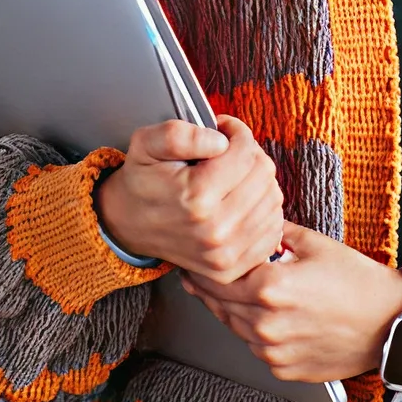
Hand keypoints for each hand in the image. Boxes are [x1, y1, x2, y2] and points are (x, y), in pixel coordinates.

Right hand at [95, 115, 283, 283]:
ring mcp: (225, 254)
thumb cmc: (143, 181)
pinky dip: (263, 211)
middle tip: (229, 154)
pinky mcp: (232, 269)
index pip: (245, 152)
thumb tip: (220, 140)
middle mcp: (215, 230)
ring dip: (259, 181)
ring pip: (274, 199)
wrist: (128, 225)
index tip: (223, 131)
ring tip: (233, 177)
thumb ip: (179, 134)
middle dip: (250, 156)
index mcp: (196, 197)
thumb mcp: (147, 144)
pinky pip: (273, 229)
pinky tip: (242, 202)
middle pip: (264, 175)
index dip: (237, 134)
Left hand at [183, 223, 401, 382]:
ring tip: (231, 293)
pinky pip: (254, 347)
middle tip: (197, 274)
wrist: (390, 324)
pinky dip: (252, 331)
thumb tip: (252, 224)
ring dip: (229, 310)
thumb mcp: (315, 244)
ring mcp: (273, 351)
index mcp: (270, 288)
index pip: (217, 277)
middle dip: (207, 287)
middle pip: (219, 304)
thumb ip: (275, 233)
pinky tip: (262, 316)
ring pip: (233, 327)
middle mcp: (266, 324)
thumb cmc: (358, 283)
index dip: (202, 266)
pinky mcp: (283, 369)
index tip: (193, 258)